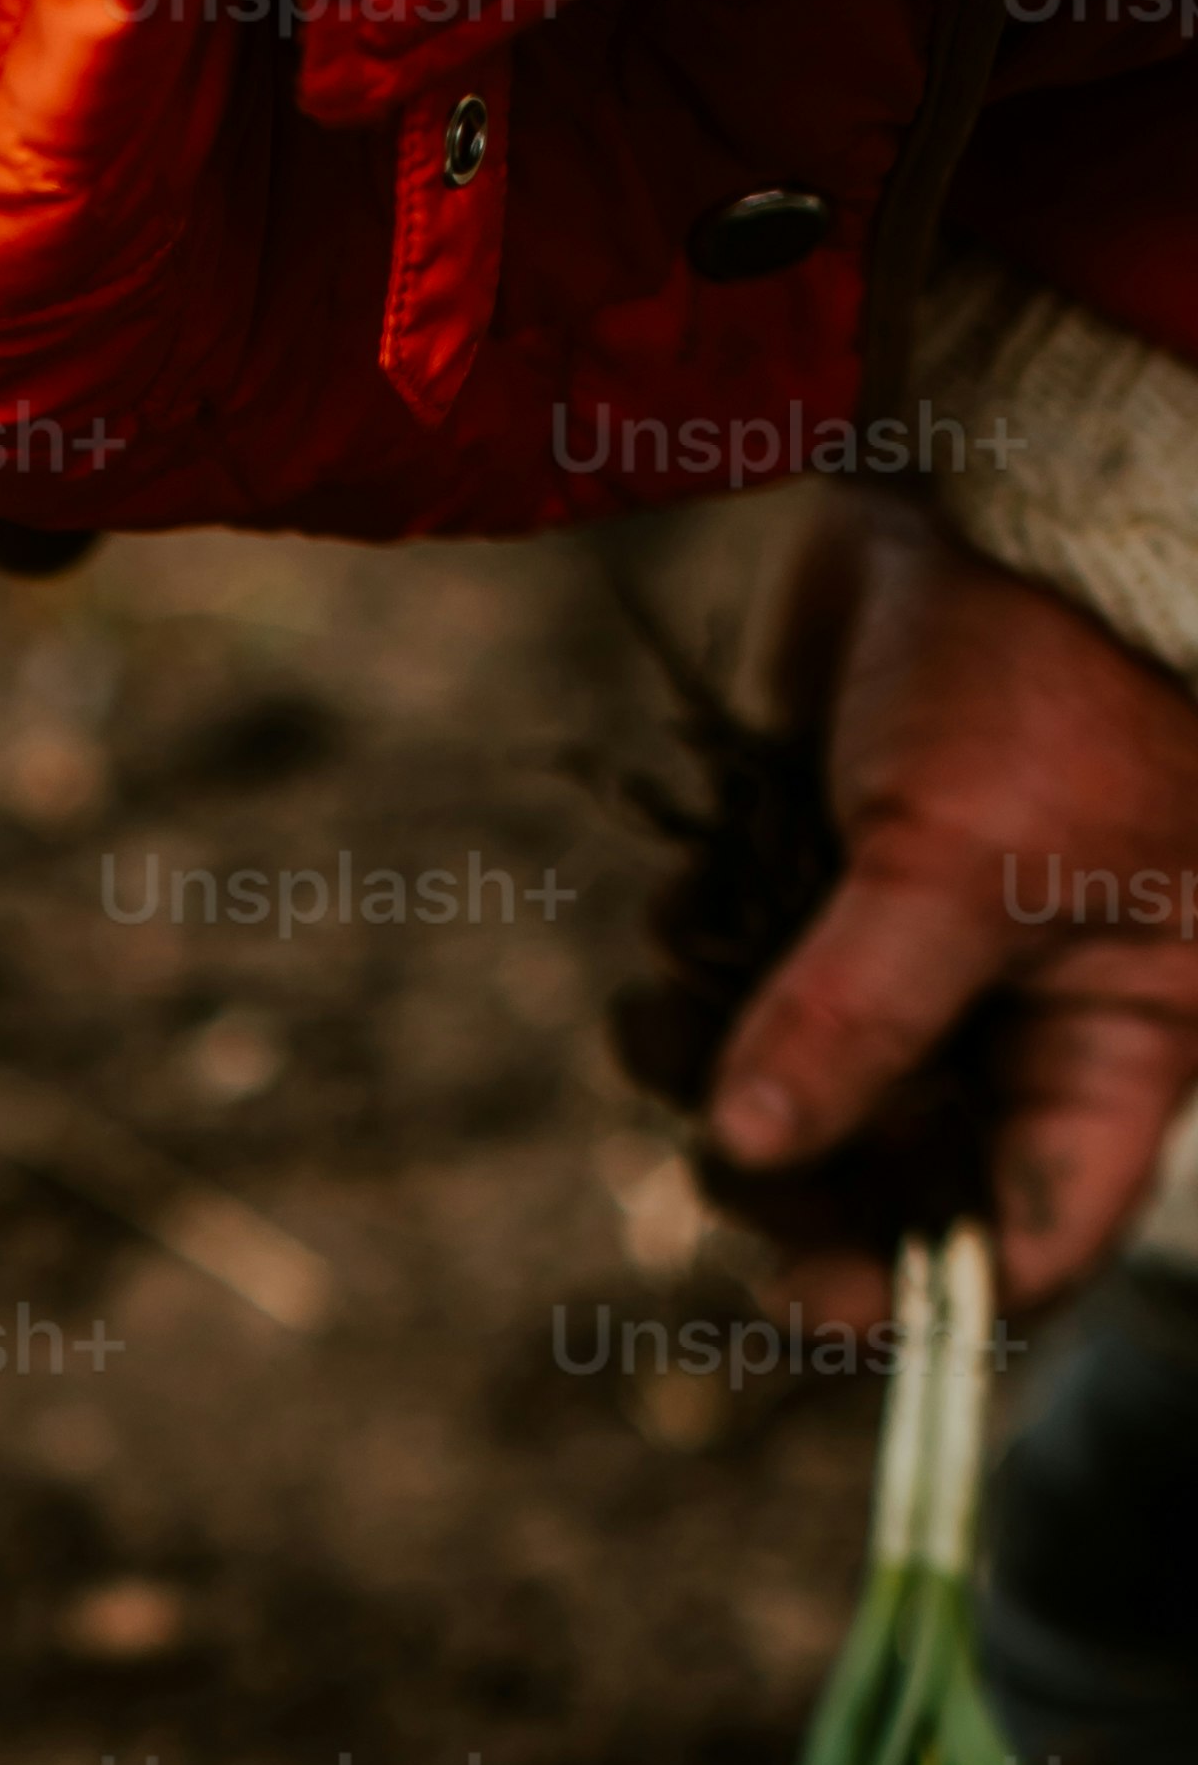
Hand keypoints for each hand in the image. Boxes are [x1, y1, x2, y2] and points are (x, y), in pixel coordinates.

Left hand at [708, 502, 1197, 1326]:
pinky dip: (693, 962)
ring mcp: (920, 949)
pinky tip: (677, 908)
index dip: (920, 1288)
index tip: (801, 1292)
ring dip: (700, 1064)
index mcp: (1113, 1042)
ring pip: (790, 1085)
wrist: (1011, 471)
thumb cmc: (1049, 669)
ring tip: (650, 1010)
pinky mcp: (830, 875)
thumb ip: (857, 1021)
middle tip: (694, 1138)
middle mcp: (1022, 1017)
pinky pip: (740, 977)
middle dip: (777, 1168)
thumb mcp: (964, 862)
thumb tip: (754, 1151)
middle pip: (885, 1182)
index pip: (1029, 1237)